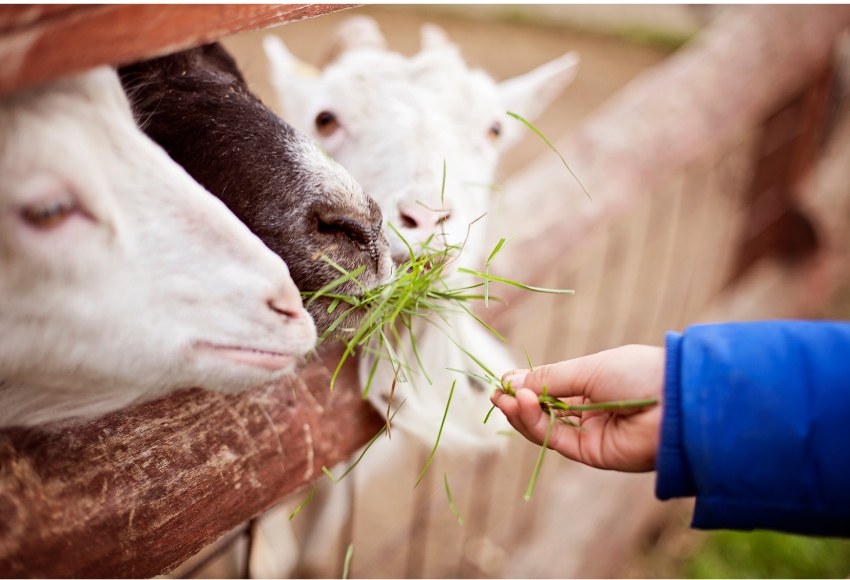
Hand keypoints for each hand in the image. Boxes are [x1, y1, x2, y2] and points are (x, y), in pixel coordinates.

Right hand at [491, 345, 663, 471]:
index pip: (550, 389)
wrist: (675, 401)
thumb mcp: (588, 368)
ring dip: (521, 413)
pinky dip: (535, 424)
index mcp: (592, 384)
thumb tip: (511, 380)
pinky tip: (522, 405)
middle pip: (544, 410)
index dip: (526, 386)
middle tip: (496, 392)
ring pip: (545, 427)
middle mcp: (589, 411)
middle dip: (518, 401)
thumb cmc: (638, 373)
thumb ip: (549, 379)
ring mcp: (590, 433)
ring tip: (506, 398)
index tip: (504, 379)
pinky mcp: (591, 453)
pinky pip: (555, 439)